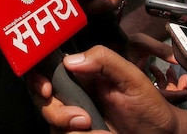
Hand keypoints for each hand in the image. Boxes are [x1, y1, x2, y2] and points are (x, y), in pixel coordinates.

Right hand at [29, 46, 182, 133]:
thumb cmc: (150, 106)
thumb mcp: (132, 77)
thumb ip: (104, 60)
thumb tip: (70, 61)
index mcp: (82, 74)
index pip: (48, 70)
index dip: (37, 78)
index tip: (47, 89)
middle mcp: (73, 95)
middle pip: (44, 100)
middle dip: (57, 112)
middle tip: (83, 119)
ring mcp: (74, 118)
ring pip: (52, 123)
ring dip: (71, 131)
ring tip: (99, 132)